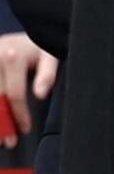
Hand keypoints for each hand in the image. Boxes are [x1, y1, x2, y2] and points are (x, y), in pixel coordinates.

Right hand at [0, 29, 51, 143]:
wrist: (25, 32)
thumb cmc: (38, 47)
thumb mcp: (49, 56)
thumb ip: (47, 75)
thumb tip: (41, 94)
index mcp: (12, 58)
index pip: (14, 94)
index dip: (19, 114)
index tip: (25, 129)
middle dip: (1, 122)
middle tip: (7, 141)